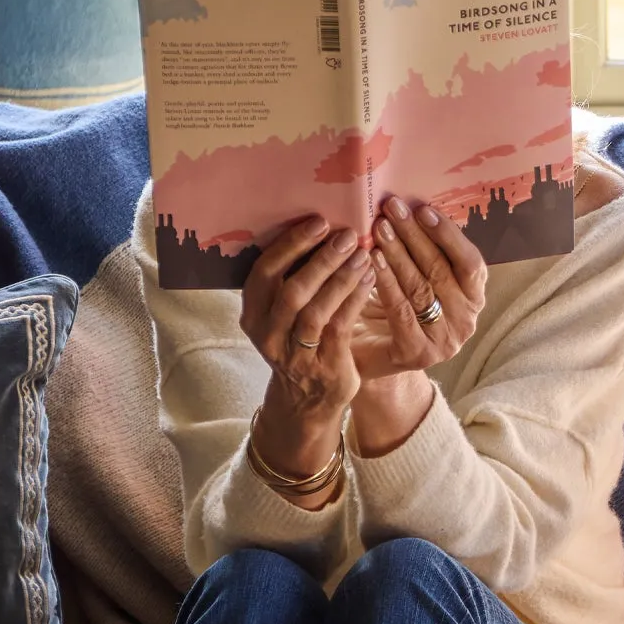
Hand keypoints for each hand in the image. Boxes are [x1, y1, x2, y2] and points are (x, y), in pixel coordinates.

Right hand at [239, 214, 372, 418]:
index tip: (318, 222)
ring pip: (317, 310)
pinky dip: (355, 299)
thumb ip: (288, 281)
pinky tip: (370, 279)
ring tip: (363, 254)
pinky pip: (340, 326)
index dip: (290, 245)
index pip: (264, 273)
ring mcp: (295, 355)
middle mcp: (268, 336)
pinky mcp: (325, 366)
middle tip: (348, 235)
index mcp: (252, 315)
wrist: (307, 401)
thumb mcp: (281, 316)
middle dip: (321, 259)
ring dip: (342, 278)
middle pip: (291, 290)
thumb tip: (316, 228)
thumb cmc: (298, 343)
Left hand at [354, 197, 487, 380]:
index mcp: (474, 298)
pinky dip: (386, 281)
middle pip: (442, 271)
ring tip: (378, 228)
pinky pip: (401, 310)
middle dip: (415, 235)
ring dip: (398, 253)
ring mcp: (445, 342)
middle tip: (392, 208)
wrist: (373, 356)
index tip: (422, 208)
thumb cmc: (394, 308)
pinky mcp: (419, 354)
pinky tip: (372, 260)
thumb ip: (424, 250)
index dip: (449, 235)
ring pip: (421, 288)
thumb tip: (413, 202)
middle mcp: (466, 322)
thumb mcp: (418, 276)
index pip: (471, 263)